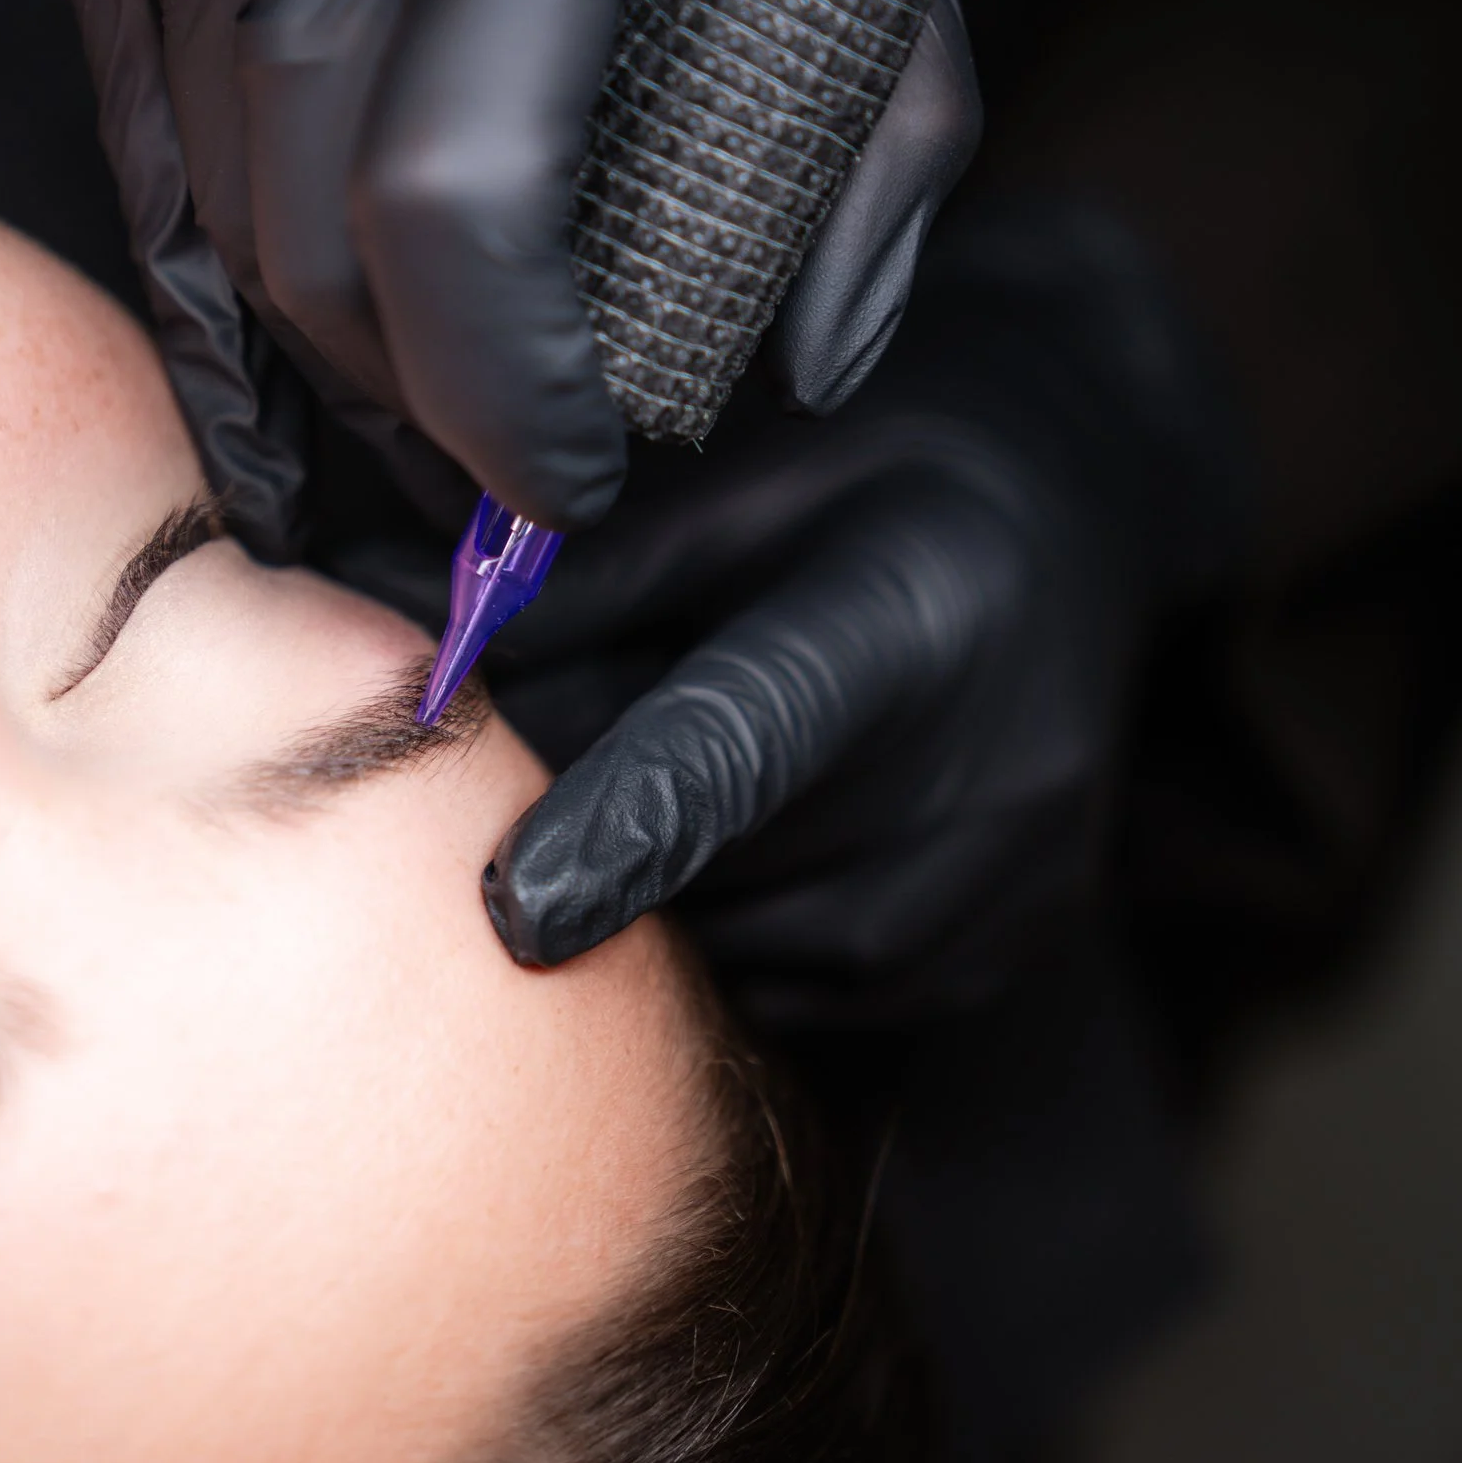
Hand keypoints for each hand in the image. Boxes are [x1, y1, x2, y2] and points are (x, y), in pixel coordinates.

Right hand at [29, 0, 986, 558]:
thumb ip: (877, 104)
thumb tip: (817, 352)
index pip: (460, 212)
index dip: (513, 390)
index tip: (585, 471)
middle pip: (315, 247)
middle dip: (415, 403)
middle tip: (507, 470)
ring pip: (208, 206)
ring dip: (309, 354)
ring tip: (399, 436)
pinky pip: (137, 130)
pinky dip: (196, 271)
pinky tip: (249, 389)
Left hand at [331, 202, 1245, 1019]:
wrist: (1072, 522)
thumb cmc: (868, 477)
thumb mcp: (733, 485)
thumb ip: (571, 581)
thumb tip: (389, 633)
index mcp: (910, 616)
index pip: (740, 748)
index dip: (621, 832)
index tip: (515, 909)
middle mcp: (985, 778)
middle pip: (711, 860)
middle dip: (595, 822)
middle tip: (576, 733)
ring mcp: (1001, 892)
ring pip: (737, 941)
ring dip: (666, 883)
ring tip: (696, 760)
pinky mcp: (991, 961)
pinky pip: (793, 985)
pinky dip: (738, 923)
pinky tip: (765, 828)